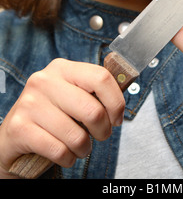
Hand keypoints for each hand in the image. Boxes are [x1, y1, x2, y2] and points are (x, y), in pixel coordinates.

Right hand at [0, 59, 124, 176]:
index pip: (101, 77)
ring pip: (76, 135)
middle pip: (93, 110)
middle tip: (100, 136)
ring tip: (79, 147)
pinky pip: (59, 150)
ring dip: (84, 149)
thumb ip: (94, 91)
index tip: (117, 118)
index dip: (116, 102)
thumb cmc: (51, 116)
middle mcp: (44, 80)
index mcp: (62, 68)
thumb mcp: (71, 96)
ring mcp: (29, 103)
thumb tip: (126, 85)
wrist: (12, 136)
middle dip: (103, 131)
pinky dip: (67, 159)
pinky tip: (64, 155)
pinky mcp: (19, 127)